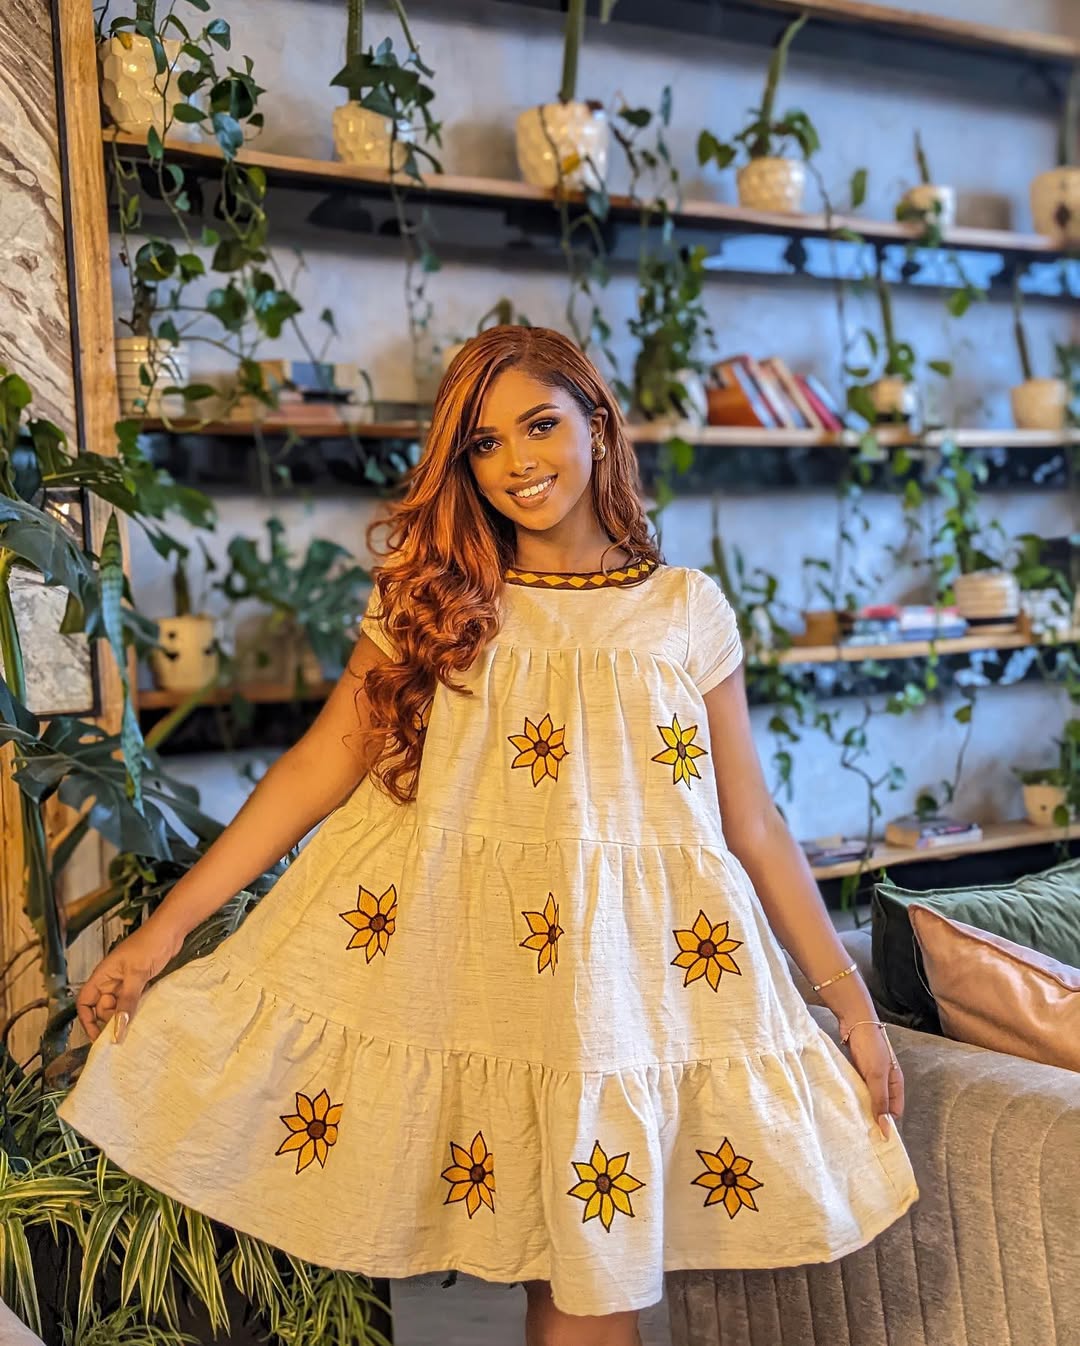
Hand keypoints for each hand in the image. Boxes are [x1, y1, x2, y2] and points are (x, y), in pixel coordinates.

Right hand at [74, 918, 183, 1043]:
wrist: (171, 931)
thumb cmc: (150, 943)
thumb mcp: (137, 974)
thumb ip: (127, 1001)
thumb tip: (117, 1028)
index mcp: (102, 975)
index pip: (85, 1002)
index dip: (87, 1020)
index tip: (96, 1036)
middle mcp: (111, 980)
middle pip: (102, 1008)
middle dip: (111, 1019)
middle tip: (125, 1028)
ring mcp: (125, 982)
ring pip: (119, 1006)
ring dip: (125, 1015)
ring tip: (136, 1024)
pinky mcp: (139, 982)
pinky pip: (132, 1001)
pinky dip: (135, 1009)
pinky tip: (143, 1016)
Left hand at [843, 1020, 904, 1138]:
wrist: (854, 1021)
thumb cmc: (870, 1046)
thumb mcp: (876, 1076)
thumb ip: (880, 1102)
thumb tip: (886, 1130)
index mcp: (896, 1083)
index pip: (895, 1112)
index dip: (887, 1124)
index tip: (875, 1138)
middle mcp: (885, 1081)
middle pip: (881, 1106)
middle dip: (873, 1118)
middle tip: (860, 1133)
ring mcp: (871, 1076)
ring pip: (868, 1098)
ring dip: (861, 1107)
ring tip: (850, 1122)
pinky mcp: (857, 1071)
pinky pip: (857, 1089)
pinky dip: (852, 1096)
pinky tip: (844, 1103)